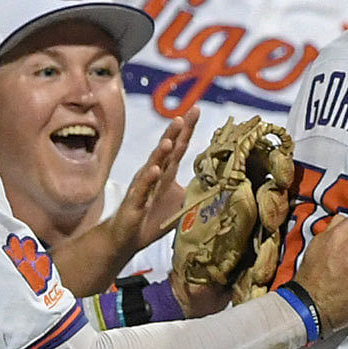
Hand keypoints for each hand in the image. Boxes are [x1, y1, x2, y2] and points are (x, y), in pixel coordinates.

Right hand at [112, 111, 197, 253]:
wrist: (126, 239)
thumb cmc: (152, 218)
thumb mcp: (179, 202)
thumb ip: (196, 190)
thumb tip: (222, 184)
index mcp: (166, 173)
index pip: (178, 147)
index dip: (186, 129)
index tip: (196, 109)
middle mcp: (154, 175)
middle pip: (166, 150)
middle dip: (175, 132)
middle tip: (185, 115)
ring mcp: (143, 187)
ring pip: (153, 166)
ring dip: (161, 153)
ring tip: (170, 139)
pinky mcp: (134, 203)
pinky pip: (142, 189)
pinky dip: (148, 179)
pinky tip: (154, 170)